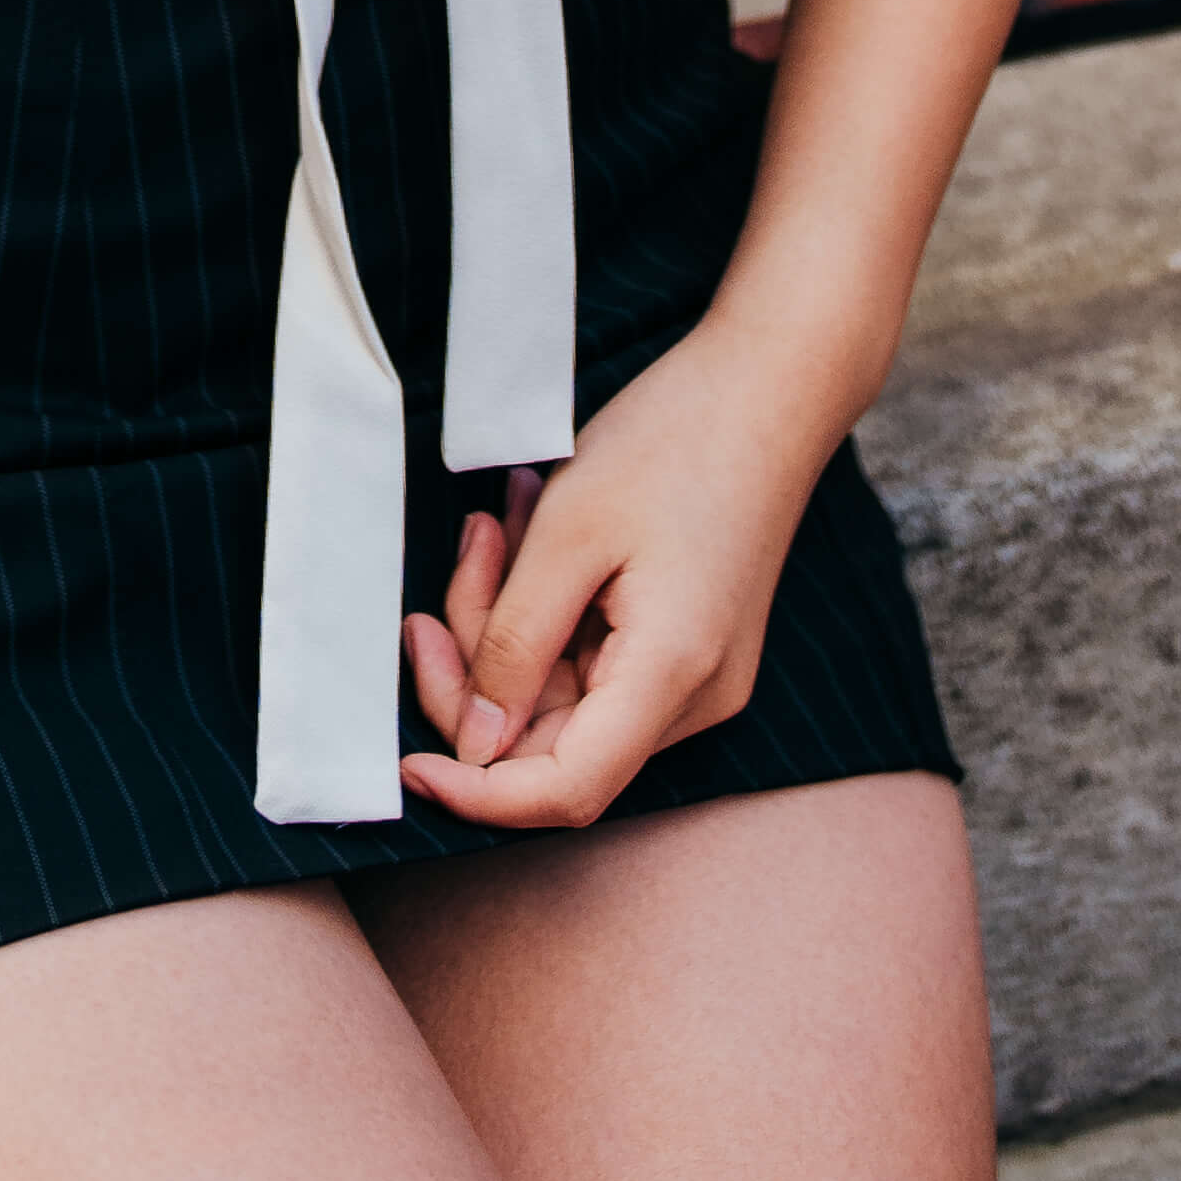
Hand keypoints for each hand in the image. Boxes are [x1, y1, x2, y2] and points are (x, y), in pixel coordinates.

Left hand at [395, 337, 829, 835]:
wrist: (771, 387)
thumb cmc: (677, 441)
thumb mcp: (568, 532)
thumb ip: (513, 646)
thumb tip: (476, 743)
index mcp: (672, 675)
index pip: (565, 790)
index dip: (478, 793)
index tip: (409, 767)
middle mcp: (694, 697)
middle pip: (553, 737)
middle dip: (481, 663)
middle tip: (463, 559)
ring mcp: (697, 675)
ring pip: (563, 693)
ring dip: (510, 620)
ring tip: (502, 523)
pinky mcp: (687, 646)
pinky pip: (592, 658)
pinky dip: (548, 609)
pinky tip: (535, 532)